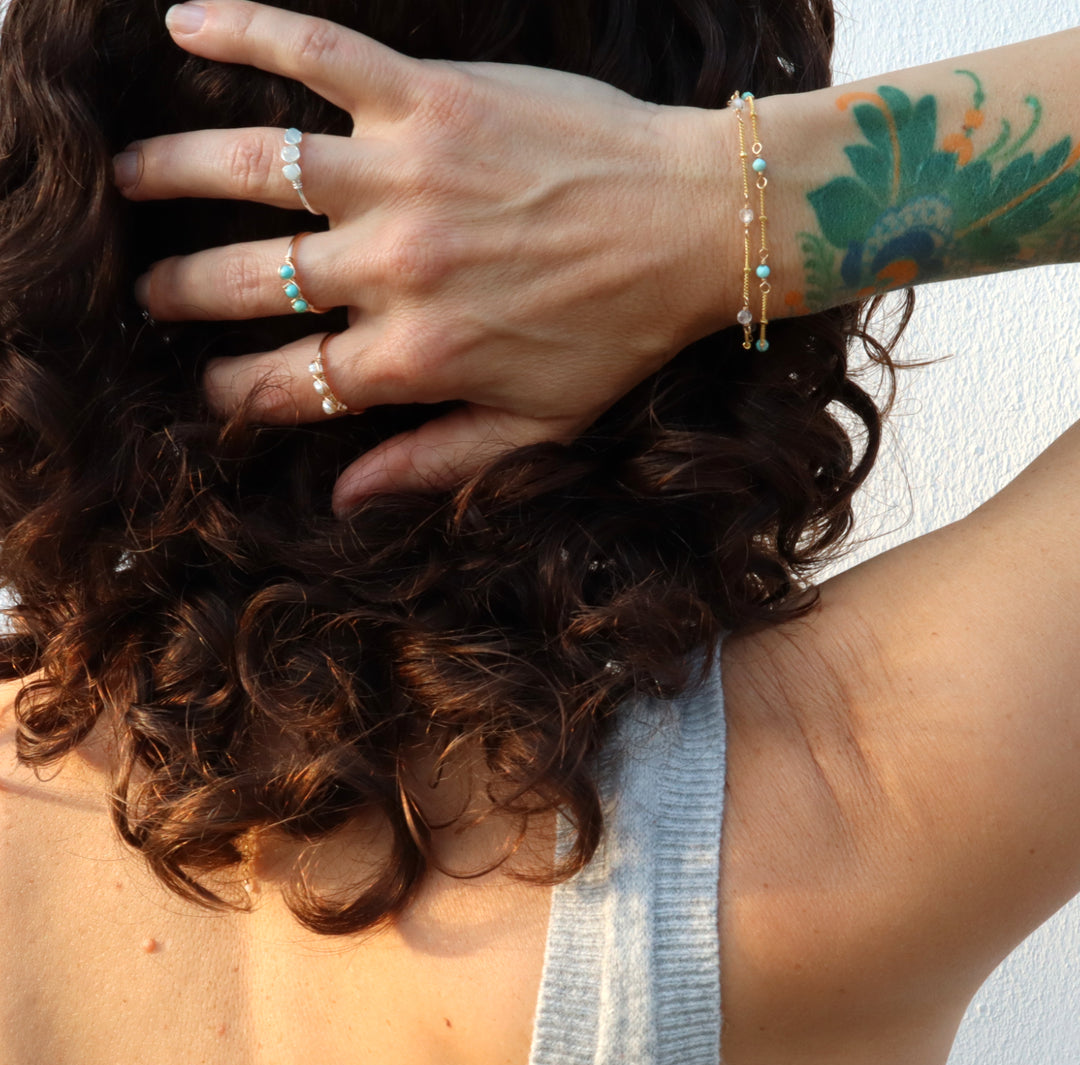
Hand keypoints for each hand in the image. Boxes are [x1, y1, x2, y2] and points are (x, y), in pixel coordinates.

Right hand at [117, 0, 734, 511]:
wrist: (699, 226)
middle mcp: (394, 271)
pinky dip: (245, 29)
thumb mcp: (538, 427)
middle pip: (248, 283)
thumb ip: (434, 463)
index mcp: (417, 357)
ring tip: (126, 175)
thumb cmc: (621, 332)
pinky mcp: (431, 100)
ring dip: (172, 169)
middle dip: (180, 293)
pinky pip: (317, 54)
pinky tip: (185, 20)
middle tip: (146, 291)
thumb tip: (341, 499)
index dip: (233, 390)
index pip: (289, 383)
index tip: (205, 384)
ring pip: (253, 169)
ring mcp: (407, 179)